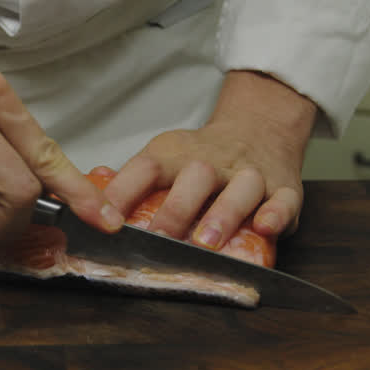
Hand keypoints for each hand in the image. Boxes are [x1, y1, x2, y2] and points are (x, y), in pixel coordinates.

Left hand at [101, 69, 316, 246]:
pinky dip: (276, 214)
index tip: (105, 219)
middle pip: (196, 176)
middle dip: (177, 209)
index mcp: (177, 154)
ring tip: (207, 241)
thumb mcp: (164, 158)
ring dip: (224, 214)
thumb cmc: (203, 157)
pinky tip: (265, 227)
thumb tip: (84, 196)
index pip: (146, 167)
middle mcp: (213, 161)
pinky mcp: (285, 188)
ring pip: (241, 188)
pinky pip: (284, 199)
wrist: (260, 129)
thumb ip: (130, 182)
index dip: (123, 191)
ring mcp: (251, 174)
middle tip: (161, 238)